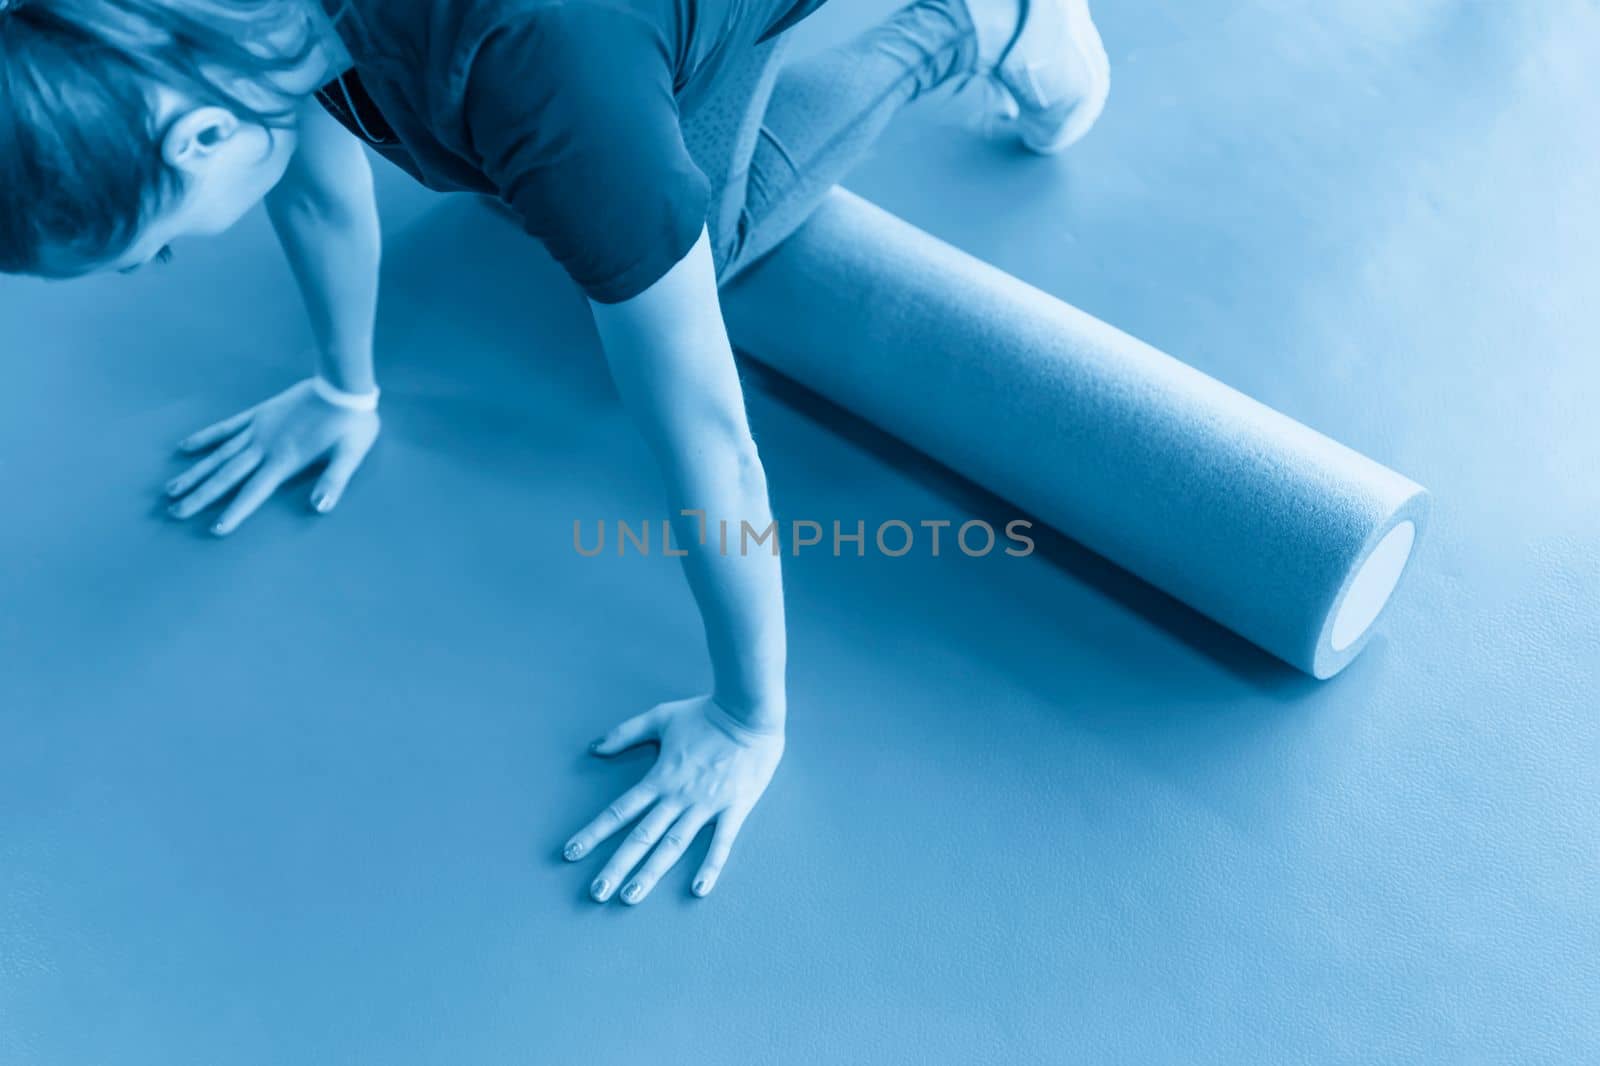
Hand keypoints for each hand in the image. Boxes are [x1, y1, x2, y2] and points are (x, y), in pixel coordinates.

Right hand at [167, 378, 379, 535]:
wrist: (344, 384)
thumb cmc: (352, 424)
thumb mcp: (351, 454)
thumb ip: (334, 481)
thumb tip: (320, 507)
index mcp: (285, 460)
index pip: (254, 491)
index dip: (235, 511)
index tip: (215, 529)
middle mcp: (265, 446)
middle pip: (226, 475)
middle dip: (200, 496)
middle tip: (174, 512)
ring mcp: (258, 428)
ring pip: (219, 454)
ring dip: (195, 472)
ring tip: (171, 488)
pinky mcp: (259, 413)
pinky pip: (226, 427)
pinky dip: (206, 437)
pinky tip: (185, 447)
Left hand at [564, 695, 784, 903]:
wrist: (749, 711)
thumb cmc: (705, 713)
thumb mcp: (660, 717)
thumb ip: (625, 733)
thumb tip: (593, 748)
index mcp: (659, 778)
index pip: (619, 811)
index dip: (593, 833)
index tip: (571, 853)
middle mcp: (677, 797)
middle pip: (641, 837)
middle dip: (616, 866)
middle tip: (596, 893)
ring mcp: (706, 805)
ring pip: (673, 845)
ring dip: (651, 873)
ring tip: (630, 898)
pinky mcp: (734, 808)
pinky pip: (721, 842)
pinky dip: (710, 866)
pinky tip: (699, 889)